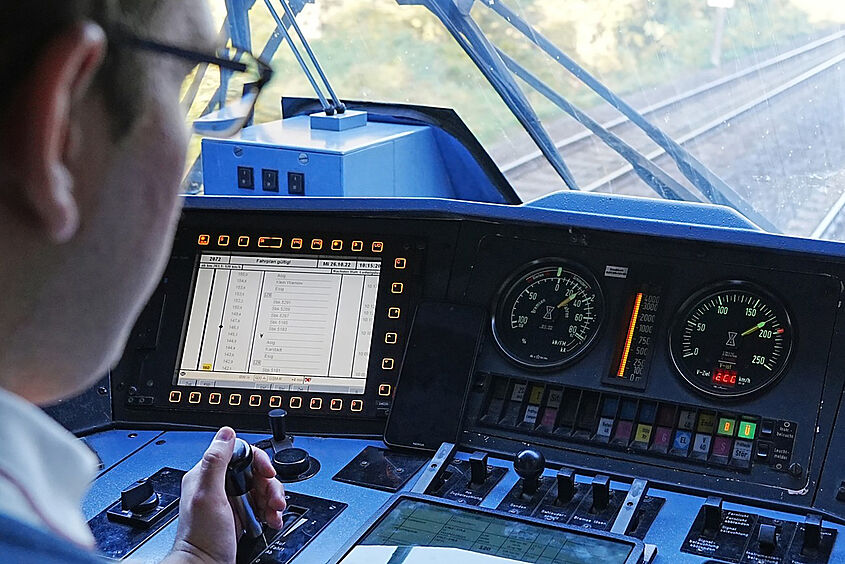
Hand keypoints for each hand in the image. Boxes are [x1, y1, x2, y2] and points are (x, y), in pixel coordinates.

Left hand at [163, 427, 285, 563]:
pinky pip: (261, 504)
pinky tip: (271, 519)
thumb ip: (215, 461)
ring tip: (274, 512)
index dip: (258, 460)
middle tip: (273, 499)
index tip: (267, 474)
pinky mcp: (240, 515)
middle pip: (255, 470)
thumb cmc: (202, 539)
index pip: (240, 452)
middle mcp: (218, 485)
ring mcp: (230, 500)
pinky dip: (271, 511)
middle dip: (269, 484)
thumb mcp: (208, 495)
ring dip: (273, 498)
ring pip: (261, 487)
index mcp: (206, 475)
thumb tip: (226, 433)